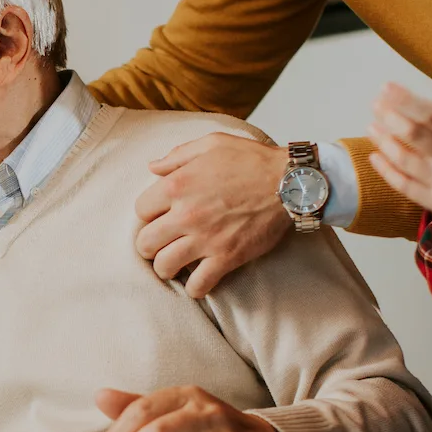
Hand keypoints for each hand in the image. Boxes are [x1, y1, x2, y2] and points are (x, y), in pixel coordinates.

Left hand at [135, 133, 291, 298]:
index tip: (160, 216)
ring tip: (175, 263)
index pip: (140, 210)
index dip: (149, 214)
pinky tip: (198, 280)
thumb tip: (153, 167)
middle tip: (162, 243)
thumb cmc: (252, 160)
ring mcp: (206, 239)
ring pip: (164, 267)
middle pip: (145, 243)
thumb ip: (178, 155)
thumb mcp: (212, 143)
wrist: (291, 183)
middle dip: (150, 245)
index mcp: (178, 185)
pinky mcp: (227, 257)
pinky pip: (198, 285)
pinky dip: (195, 287)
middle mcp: (186, 214)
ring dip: (166, 267)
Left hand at [368, 80, 431, 252]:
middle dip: (390, 117)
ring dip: (384, 142)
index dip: (406, 100)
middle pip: (415, 135)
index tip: (387, 87)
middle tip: (375, 104)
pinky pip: (406, 187)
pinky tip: (375, 157)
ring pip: (406, 160)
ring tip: (371, 126)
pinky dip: (387, 171)